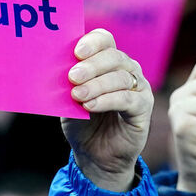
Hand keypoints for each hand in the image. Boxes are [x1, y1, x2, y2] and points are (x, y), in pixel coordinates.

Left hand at [61, 29, 153, 192]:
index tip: (76, 52)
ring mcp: (138, 88)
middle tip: (72, 76)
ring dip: (96, 85)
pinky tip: (90, 106)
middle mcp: (127, 69)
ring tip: (77, 95)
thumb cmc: (82, 122)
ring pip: (120, 78)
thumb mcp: (69, 98)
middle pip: (114, 56)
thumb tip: (51, 66)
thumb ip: (66, 82)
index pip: (105, 40)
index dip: (92, 43)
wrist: (95, 155)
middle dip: (91, 65)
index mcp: (107, 60)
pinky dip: (107, 101)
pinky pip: (128, 99)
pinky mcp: (144, 108)